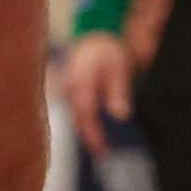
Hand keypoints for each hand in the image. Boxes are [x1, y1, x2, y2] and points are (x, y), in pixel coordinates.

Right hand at [63, 32, 133, 157]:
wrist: (94, 36)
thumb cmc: (108, 51)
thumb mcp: (118, 67)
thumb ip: (118, 91)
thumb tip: (121, 116)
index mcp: (80, 84)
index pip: (85, 115)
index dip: (93, 134)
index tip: (103, 150)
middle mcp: (70, 90)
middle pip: (78, 120)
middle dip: (90, 138)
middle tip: (104, 154)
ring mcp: (68, 92)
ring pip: (76, 117)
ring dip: (87, 132)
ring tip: (102, 149)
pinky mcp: (71, 93)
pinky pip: (77, 112)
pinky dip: (85, 123)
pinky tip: (95, 133)